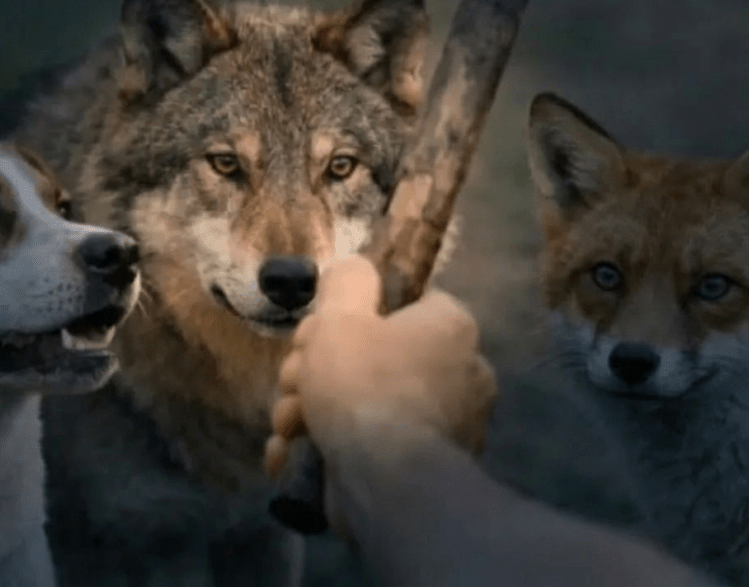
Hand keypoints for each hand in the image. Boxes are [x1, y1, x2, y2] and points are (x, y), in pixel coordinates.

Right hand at [264, 255, 496, 479]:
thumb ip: (346, 282)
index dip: (352, 315)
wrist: (384, 480)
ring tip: (289, 426)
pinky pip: (370, 448)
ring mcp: (443, 428)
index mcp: (451, 329)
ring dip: (311, 411)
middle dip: (318, 370)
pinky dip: (325, 450)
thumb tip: (355, 270)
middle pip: (374, 357)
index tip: (319, 333)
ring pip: (364, 405)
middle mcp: (459, 375)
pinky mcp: (419, 470)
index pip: (405, 304)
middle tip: (295, 380)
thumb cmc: (366, 384)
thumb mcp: (342, 315)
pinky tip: (291, 455)